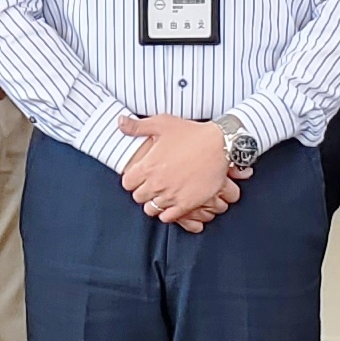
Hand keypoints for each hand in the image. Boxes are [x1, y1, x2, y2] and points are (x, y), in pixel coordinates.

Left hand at [120, 115, 237, 231]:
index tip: (139, 176)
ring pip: (151, 209)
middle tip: (151, 185)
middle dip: (143, 191)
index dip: (132, 179)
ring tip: (161, 194)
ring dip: (154, 203)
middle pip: (138, 197)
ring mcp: (171, 196)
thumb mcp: (162, 123)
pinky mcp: (186, 204)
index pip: (127, 183)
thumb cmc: (192, 133)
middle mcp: (156, 184)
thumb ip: (138, 126)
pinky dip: (167, 213)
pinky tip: (171, 203)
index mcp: (148, 166)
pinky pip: (168, 217)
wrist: (220, 145)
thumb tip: (120, 122)